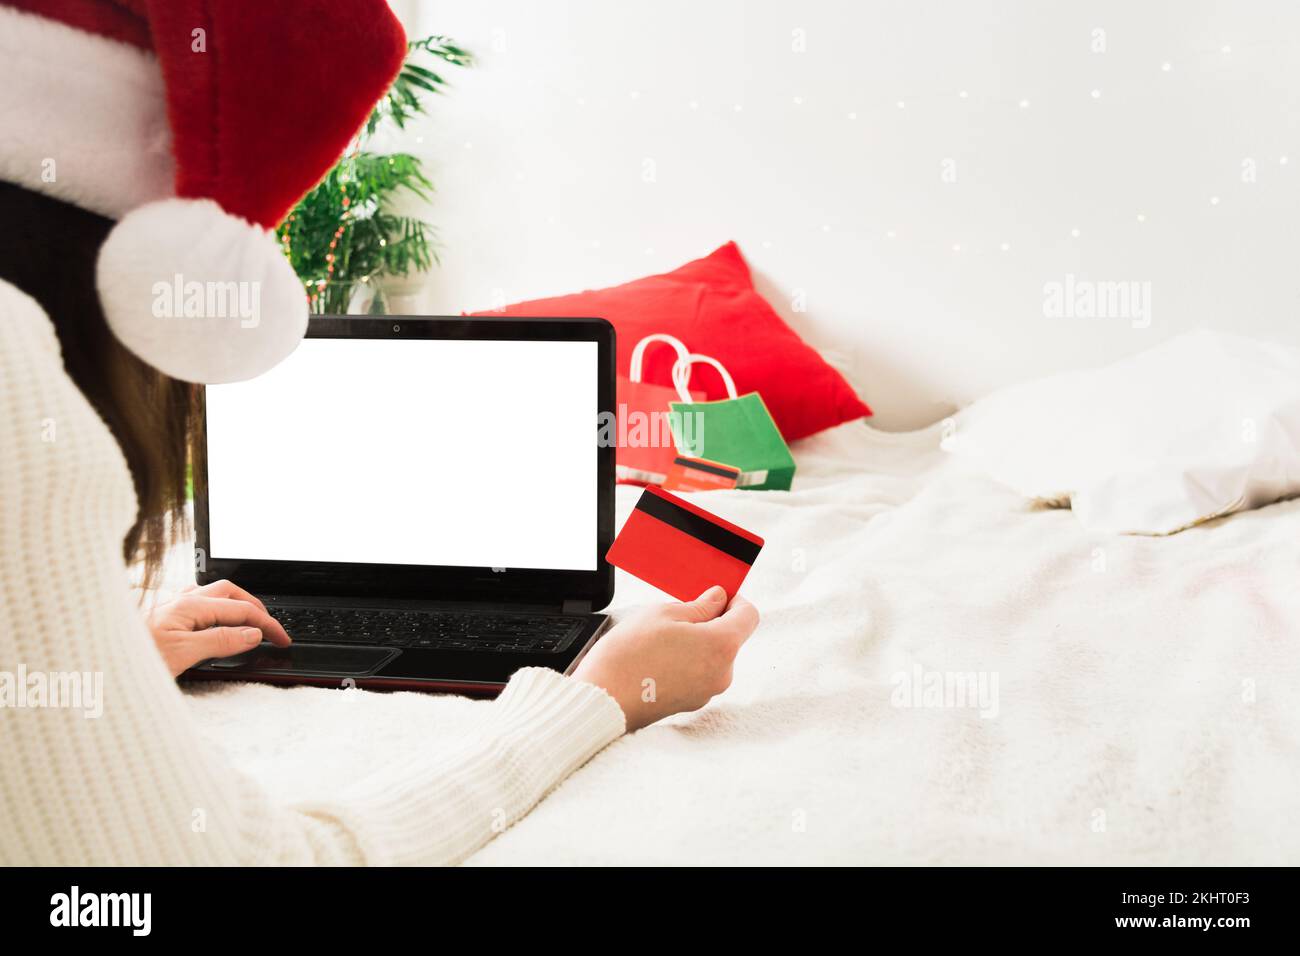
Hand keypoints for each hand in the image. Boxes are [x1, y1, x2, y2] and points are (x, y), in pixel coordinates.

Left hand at [146, 579, 291, 677]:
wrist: (93, 663)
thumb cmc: (132, 659)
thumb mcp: (183, 654)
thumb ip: (221, 641)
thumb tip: (252, 633)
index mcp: (189, 606)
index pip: (241, 610)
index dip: (266, 624)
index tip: (282, 639)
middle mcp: (180, 600)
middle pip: (231, 593)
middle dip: (256, 607)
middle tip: (272, 629)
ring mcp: (171, 606)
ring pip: (214, 594)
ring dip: (237, 604)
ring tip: (251, 621)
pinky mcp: (163, 616)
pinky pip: (198, 602)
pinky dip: (217, 608)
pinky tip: (215, 619)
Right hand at [572, 586, 758, 731]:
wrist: (604, 699)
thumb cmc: (629, 655)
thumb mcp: (664, 613)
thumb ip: (699, 605)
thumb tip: (718, 599)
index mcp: (721, 646)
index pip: (748, 616)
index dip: (734, 600)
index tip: (716, 596)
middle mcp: (722, 673)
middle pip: (730, 637)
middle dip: (710, 622)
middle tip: (678, 615)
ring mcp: (707, 691)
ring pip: (713, 656)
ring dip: (696, 643)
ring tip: (661, 640)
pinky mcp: (692, 702)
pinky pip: (698, 674)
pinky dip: (686, 662)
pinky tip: (658, 659)